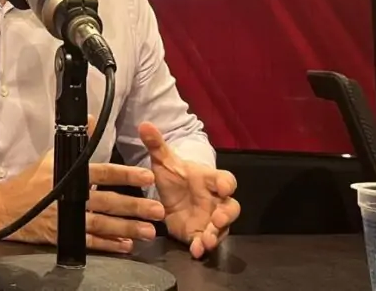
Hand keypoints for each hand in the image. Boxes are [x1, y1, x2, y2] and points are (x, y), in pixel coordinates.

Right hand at [0, 117, 164, 253]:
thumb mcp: (54, 155)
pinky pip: (91, 241)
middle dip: (135, 206)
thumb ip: (78, 139)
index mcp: (73, 174)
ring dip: (127, 228)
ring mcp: (70, 219)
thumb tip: (92, 119)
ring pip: (104, 224)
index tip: (147, 177)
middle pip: (109, 201)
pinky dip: (109, 244)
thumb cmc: (33, 180)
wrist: (9, 207)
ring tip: (148, 231)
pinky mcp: (66, 236)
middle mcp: (74, 197)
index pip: (104, 173)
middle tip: (158, 210)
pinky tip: (126, 245)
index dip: (126, 175)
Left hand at [139, 122, 239, 258]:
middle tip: (218, 219)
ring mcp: (210, 219)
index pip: (226, 179)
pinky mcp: (199, 233)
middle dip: (228, 214)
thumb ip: (156, 144)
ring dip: (216, 235)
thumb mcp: (163, 160)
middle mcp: (215, 200)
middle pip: (231, 207)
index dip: (226, 183)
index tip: (224, 187)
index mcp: (209, 180)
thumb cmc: (174, 175)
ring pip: (222, 229)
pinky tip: (196, 251)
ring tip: (206, 240)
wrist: (171, 193)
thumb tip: (144, 124)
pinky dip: (202, 247)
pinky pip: (205, 242)